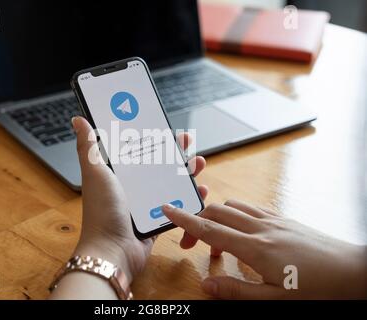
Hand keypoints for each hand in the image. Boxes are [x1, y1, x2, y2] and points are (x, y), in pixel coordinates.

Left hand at [72, 116, 207, 281]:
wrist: (113, 251)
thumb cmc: (102, 211)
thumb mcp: (95, 173)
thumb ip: (88, 147)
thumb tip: (78, 120)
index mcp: (116, 174)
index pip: (136, 149)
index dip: (150, 137)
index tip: (164, 126)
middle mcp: (130, 187)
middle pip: (157, 164)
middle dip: (173, 152)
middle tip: (187, 142)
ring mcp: (145, 203)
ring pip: (170, 182)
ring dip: (186, 171)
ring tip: (199, 162)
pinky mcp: (157, 218)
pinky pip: (177, 204)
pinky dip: (189, 196)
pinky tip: (201, 189)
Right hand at [162, 199, 366, 298]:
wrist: (355, 271)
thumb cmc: (318, 288)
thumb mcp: (275, 299)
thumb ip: (237, 291)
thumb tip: (206, 285)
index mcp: (254, 247)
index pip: (210, 229)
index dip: (184, 219)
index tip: (167, 210)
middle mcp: (261, 227)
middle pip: (217, 212)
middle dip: (196, 221)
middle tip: (188, 243)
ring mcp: (274, 220)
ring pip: (234, 206)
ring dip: (216, 217)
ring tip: (215, 241)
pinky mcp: (284, 219)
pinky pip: (251, 208)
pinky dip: (236, 214)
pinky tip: (240, 231)